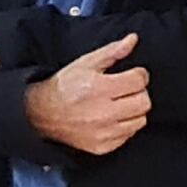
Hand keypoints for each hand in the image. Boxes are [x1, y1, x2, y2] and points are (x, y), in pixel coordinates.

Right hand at [25, 34, 149, 155]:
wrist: (43, 113)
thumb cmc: (65, 86)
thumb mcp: (86, 63)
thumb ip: (112, 52)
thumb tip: (133, 40)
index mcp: (100, 88)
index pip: (139, 81)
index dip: (139, 74)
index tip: (133, 74)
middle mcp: (104, 113)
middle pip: (144, 102)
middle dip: (139, 92)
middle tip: (127, 89)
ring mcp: (104, 132)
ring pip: (140, 121)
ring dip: (134, 110)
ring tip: (120, 104)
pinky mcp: (103, 146)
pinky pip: (128, 136)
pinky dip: (125, 126)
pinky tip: (112, 118)